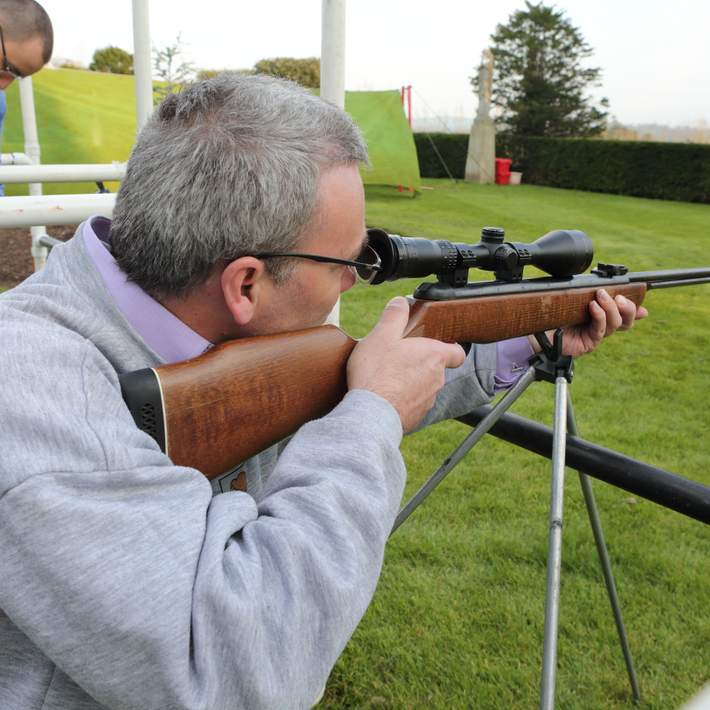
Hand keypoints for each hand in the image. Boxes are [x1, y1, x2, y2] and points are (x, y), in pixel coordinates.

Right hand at [347, 297, 465, 431]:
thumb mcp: (382, 335)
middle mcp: (437, 379)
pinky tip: (384, 396)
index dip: (449, 347)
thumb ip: (394, 315)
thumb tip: (401, 302)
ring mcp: (428, 400)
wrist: (371, 413)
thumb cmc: (378, 372)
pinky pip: (412, 404)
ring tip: (387, 378)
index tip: (435, 345)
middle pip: (435, 368)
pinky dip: (402, 399)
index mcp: (434, 356)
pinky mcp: (416, 417)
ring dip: (410, 382)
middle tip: (398, 358)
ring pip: (424, 387)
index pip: (457, 351)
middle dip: (420, 363)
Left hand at [531, 289, 648, 357]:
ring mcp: (596, 335)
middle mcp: (601, 326)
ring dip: (611, 308)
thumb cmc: (553, 311)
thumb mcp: (575, 296)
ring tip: (600, 296)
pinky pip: (601, 330)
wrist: (536, 328)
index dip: (636, 307)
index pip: (626, 312)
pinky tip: (593, 307)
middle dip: (628, 306)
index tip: (643, 296)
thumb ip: (592, 291)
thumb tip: (608, 284)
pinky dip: (600, 316)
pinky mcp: (589, 343)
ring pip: (616, 324)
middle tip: (618, 296)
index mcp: (601, 315)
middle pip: (627, 321)